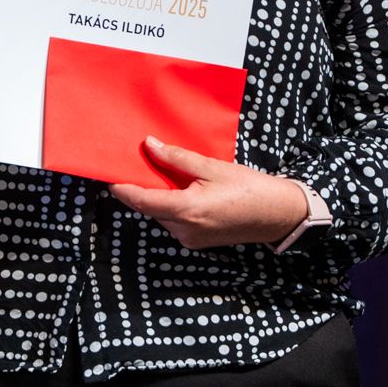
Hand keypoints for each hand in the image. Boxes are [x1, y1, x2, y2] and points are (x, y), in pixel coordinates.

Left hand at [108, 136, 309, 249]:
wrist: (278, 215)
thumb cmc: (249, 188)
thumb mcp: (212, 167)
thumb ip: (177, 158)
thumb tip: (149, 145)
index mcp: (186, 210)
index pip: (141, 201)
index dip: (122, 189)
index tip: (109, 177)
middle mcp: (184, 230)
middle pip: (150, 208)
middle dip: (142, 189)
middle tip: (139, 166)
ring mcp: (190, 239)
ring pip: (162, 215)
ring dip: (159, 197)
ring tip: (165, 175)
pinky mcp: (197, 242)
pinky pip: (175, 222)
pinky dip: (172, 206)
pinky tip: (182, 190)